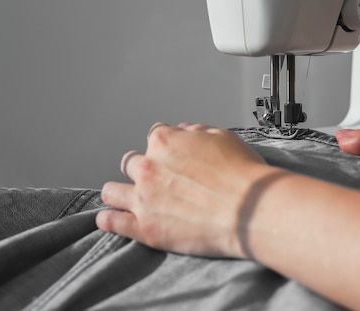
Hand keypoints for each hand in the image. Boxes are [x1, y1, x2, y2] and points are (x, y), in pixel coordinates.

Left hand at [96, 123, 283, 257]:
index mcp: (166, 141)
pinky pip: (112, 222)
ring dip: (118, 192)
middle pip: (130, 162)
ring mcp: (143, 198)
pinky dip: (109, 220)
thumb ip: (199, 132)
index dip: (163, 145)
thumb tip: (188, 131)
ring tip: (125, 198)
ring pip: (112, 191)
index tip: (169, 154)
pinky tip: (109, 219)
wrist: (250, 210)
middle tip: (154, 178)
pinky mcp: (145, 228)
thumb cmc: (243, 174)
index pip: (153, 135)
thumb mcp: (224, 138)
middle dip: (140, 168)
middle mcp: (149, 167)